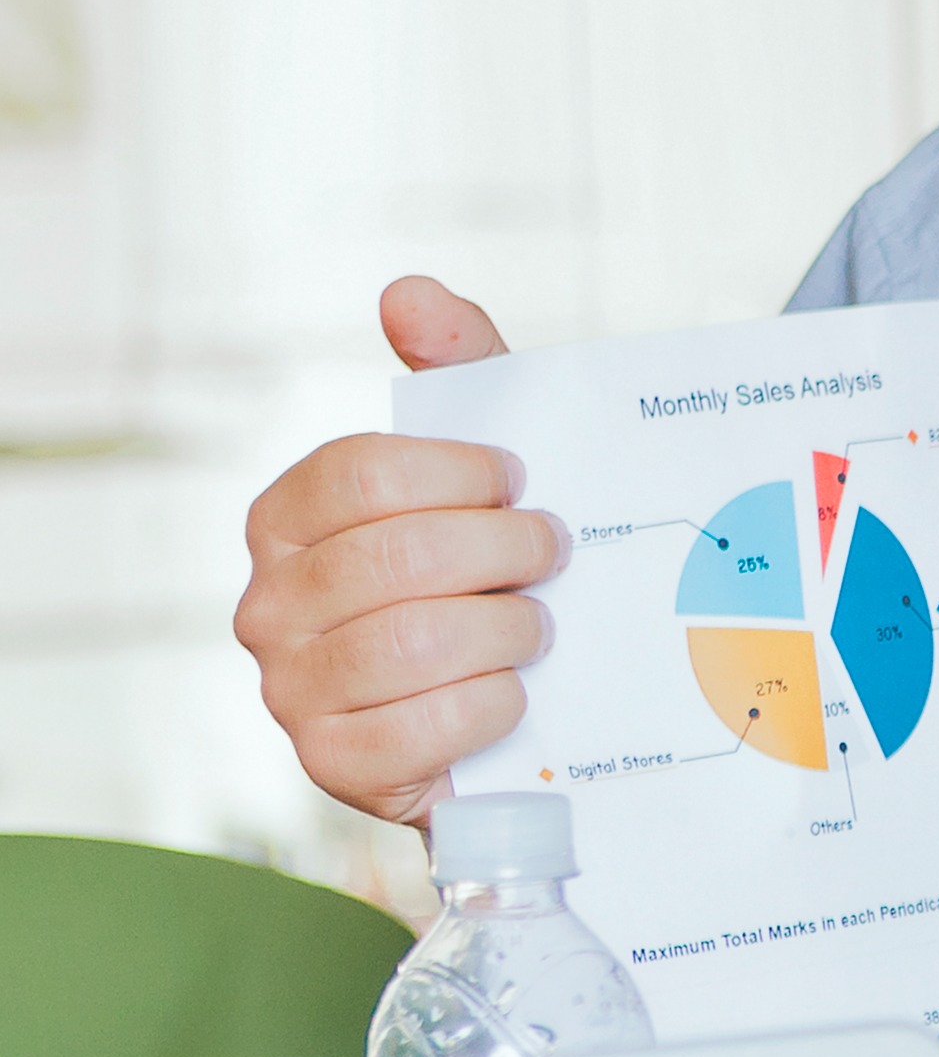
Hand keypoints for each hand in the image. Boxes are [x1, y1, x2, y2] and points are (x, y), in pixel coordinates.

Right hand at [231, 277, 557, 825]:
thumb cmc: (487, 575)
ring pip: (411, 641)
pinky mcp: (332, 766)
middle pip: (395, 557)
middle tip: (554, 556)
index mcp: (288, 519)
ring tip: (538, 629)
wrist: (506, 715)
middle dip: (503, 552)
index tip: (521, 483)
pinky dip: (490, 707)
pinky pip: (421, 728)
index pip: (361, 472)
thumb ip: (456, 373)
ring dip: (506, 631)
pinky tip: (513, 696)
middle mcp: (266, 603)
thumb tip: (409, 290)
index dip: (461, 473)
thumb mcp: (482, 472)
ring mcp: (289, 690)